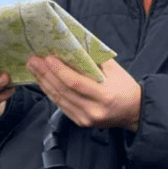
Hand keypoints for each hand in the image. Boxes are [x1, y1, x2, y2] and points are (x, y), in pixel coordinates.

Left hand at [26, 54, 141, 131]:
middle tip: (33, 60)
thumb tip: (72, 47)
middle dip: (46, 74)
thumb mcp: (114, 70)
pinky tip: (44, 82)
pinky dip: (51, 93)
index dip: (58, 70)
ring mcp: (86, 119)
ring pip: (59, 99)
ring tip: (34, 69)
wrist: (134, 111)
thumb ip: (94, 59)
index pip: (75, 83)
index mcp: (104, 96)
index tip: (47, 58)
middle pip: (63, 91)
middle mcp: (93, 110)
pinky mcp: (81, 122)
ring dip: (44, 82)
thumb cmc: (125, 87)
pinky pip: (61, 106)